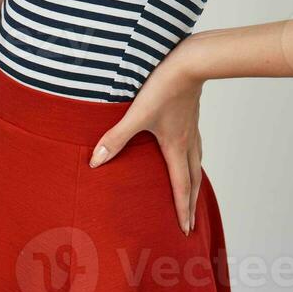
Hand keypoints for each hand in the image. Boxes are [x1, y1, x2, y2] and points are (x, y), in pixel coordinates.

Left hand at [88, 46, 205, 234]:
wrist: (191, 62)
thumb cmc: (165, 87)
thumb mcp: (137, 114)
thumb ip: (116, 138)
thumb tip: (95, 161)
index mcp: (175, 146)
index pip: (180, 185)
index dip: (182, 209)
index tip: (185, 229)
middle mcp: (187, 141)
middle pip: (193, 179)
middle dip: (191, 202)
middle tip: (191, 222)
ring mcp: (192, 128)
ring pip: (197, 162)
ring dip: (195, 181)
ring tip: (192, 191)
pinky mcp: (192, 115)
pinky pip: (196, 145)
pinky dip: (194, 158)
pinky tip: (188, 151)